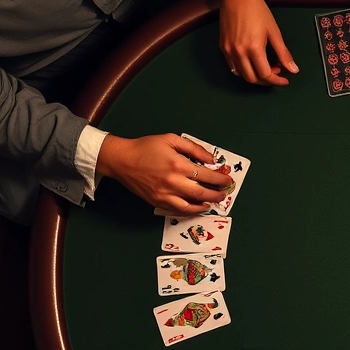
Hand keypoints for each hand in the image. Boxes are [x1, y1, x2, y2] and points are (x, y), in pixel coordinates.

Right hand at [97, 133, 233, 213]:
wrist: (122, 159)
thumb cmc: (145, 147)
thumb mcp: (171, 140)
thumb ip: (194, 148)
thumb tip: (210, 158)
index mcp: (177, 165)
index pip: (206, 175)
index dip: (220, 179)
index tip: (227, 179)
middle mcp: (172, 182)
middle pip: (202, 193)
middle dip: (216, 194)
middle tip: (224, 193)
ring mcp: (164, 194)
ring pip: (191, 206)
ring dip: (205, 205)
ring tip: (213, 202)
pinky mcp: (157, 201)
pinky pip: (178, 210)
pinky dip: (190, 210)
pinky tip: (197, 206)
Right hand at [219, 0, 297, 85]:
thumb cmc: (257, 11)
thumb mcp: (274, 32)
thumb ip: (283, 54)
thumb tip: (293, 70)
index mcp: (253, 48)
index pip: (265, 74)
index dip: (276, 81)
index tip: (284, 80)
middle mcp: (239, 52)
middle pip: (252, 78)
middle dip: (266, 81)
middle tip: (276, 73)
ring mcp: (228, 50)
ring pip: (241, 75)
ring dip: (254, 77)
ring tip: (265, 68)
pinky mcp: (223, 47)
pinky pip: (232, 66)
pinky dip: (243, 70)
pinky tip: (252, 64)